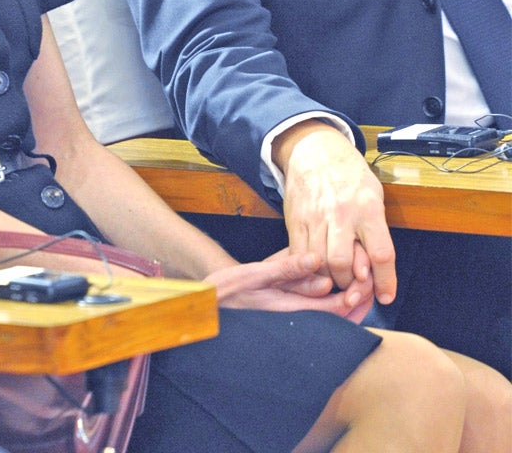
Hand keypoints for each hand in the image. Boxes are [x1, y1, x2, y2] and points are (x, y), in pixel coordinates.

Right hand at [206, 249, 372, 321]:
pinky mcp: (286, 311)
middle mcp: (296, 318)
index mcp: (291, 310)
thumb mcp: (254, 274)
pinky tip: (336, 284)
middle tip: (372, 279)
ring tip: (361, 279)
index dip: (355, 295)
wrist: (208, 304)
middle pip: (338, 314)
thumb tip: (317, 261)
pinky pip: (317, 308)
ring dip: (347, 297)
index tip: (368, 279)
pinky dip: (331, 297)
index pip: (335, 308)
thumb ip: (285, 268)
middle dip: (357, 298)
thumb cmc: (227, 289)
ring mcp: (292, 317)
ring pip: (329, 312)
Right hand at [276, 124, 396, 305]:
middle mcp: (341, 213)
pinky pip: (300, 254)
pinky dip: (308, 269)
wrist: (316, 150)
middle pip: (343, 263)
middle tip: (354, 286)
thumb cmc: (350, 176)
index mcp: (368, 207)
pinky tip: (316, 270)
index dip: (385, 281)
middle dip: (350, 284)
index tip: (386, 297)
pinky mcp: (295, 220)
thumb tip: (374, 269)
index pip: (381, 253)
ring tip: (336, 279)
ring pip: (320, 263)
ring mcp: (315, 216)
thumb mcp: (374, 195)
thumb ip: (375, 230)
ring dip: (329, 280)